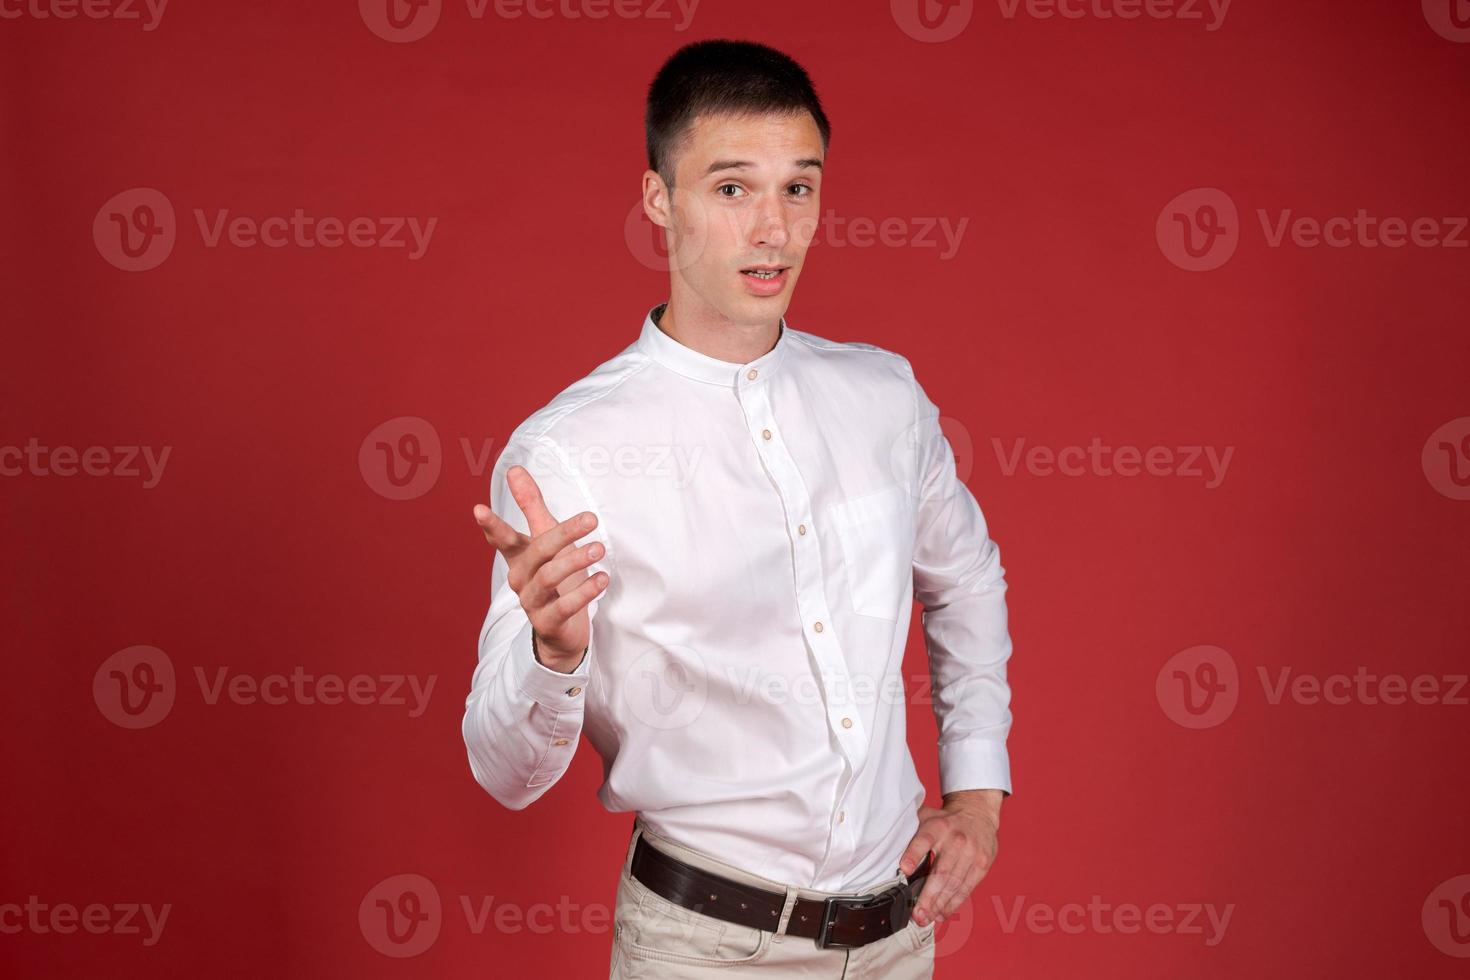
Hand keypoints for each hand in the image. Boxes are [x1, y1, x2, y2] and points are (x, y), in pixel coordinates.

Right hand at [473, 464, 608, 671]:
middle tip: (592, 518)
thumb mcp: (545, 538)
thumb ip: (530, 505)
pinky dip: (585, 592)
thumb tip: (514, 469)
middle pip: (538, 551)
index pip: (503, 538)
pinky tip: (602, 579)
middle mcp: (521, 578)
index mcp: (520, 557)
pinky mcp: (548, 622)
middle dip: (563, 534)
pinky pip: (565, 606)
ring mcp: (532, 602)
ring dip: (576, 561)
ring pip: (550, 577)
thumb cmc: (555, 577)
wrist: (562, 630)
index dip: (491, 525)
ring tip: (599, 548)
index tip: (478, 509)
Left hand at [898, 789, 1001, 926]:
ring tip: (926, 918)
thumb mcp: (926, 817)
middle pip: (941, 872)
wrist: (977, 813)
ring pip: (954, 884)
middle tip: (916, 914)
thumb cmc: (945, 820)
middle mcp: (956, 840)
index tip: (904, 870)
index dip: (913, 854)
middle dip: (928, 896)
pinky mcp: (981, 865)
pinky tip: (942, 913)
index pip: (924, 840)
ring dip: (939, 905)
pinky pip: (966, 888)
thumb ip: (909, 831)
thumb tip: (883, 845)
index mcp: (937, 826)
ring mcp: (971, 853)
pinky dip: (954, 903)